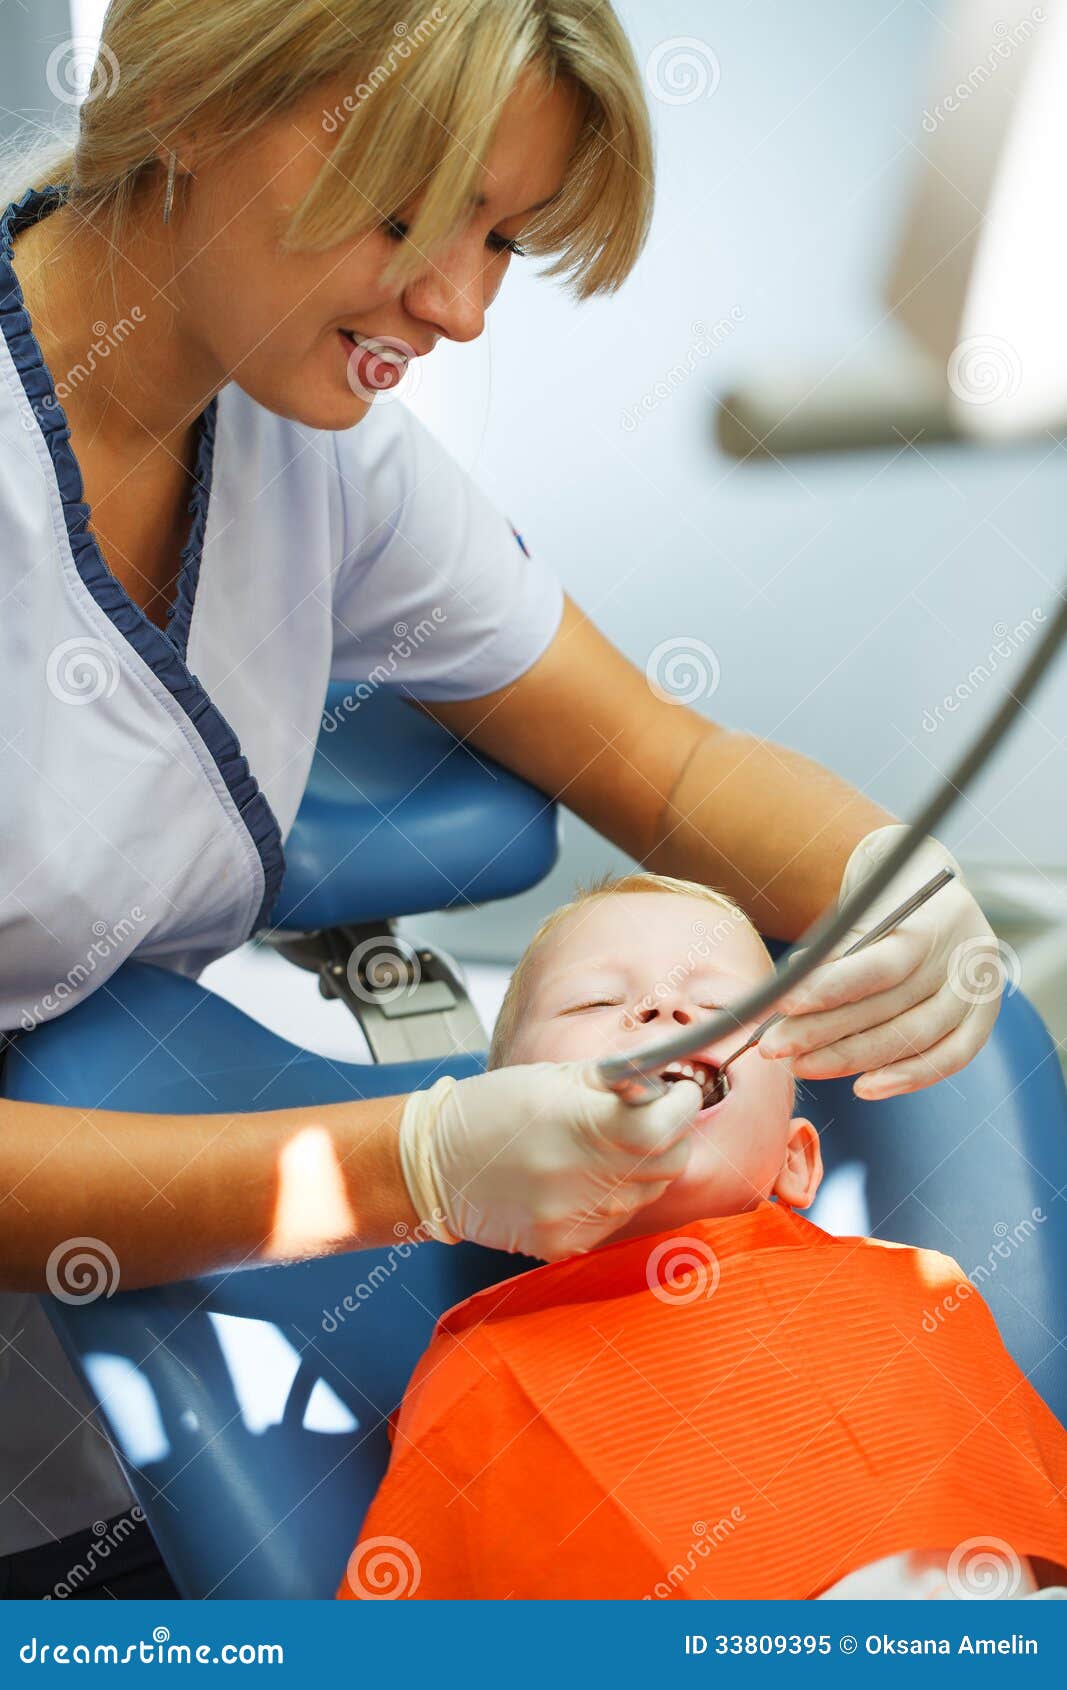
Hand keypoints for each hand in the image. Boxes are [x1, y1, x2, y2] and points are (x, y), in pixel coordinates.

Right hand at [398, 1061, 701, 1259]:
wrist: (435, 1164)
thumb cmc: (493, 1109)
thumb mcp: (555, 1078)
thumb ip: (617, 1081)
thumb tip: (667, 1081)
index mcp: (578, 1123)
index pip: (664, 1125)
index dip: (682, 1106)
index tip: (678, 1093)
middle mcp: (579, 1175)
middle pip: (669, 1162)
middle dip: (671, 1135)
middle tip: (650, 1118)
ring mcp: (573, 1216)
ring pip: (647, 1193)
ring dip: (642, 1168)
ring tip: (603, 1148)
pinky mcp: (564, 1244)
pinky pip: (616, 1221)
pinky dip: (613, 1198)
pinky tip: (581, 1179)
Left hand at [759, 825, 1004, 1098]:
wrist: (936, 888)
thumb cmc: (888, 896)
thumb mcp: (865, 905)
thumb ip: (837, 947)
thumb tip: (790, 989)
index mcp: (936, 918)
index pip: (881, 965)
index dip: (831, 989)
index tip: (783, 1003)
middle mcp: (965, 956)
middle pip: (891, 1008)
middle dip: (824, 1032)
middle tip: (774, 1046)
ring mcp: (980, 990)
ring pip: (913, 1038)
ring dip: (851, 1059)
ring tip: (801, 1064)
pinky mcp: (983, 1019)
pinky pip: (948, 1059)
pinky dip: (905, 1078)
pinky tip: (863, 1088)